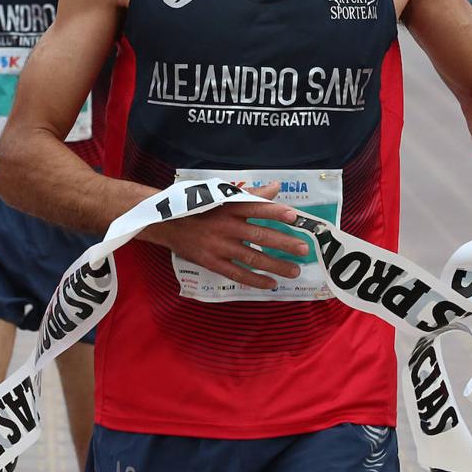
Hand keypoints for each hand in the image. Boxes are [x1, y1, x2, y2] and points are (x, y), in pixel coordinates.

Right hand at [141, 183, 308, 289]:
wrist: (168, 222)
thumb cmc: (200, 206)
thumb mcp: (222, 195)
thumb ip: (250, 194)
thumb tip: (276, 187)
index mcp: (229, 206)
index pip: (256, 207)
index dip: (275, 211)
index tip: (294, 217)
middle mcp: (226, 225)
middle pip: (260, 235)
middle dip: (284, 243)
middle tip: (303, 249)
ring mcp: (219, 246)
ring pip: (252, 257)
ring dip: (275, 265)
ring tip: (294, 270)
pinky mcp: (211, 261)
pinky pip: (236, 273)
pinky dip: (254, 279)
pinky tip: (270, 284)